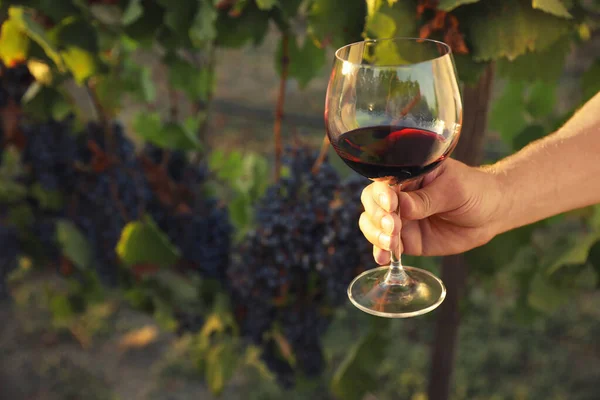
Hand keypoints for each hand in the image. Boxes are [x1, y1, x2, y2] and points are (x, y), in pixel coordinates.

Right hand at [359, 158, 503, 264]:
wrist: (491, 214)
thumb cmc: (474, 191)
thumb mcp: (453, 189)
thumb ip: (427, 199)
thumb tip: (401, 206)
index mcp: (407, 175)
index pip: (383, 182)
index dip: (382, 194)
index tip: (390, 204)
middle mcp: (398, 196)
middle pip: (371, 203)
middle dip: (378, 216)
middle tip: (394, 227)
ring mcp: (400, 219)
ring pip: (372, 225)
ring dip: (376, 235)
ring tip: (392, 244)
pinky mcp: (406, 240)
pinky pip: (386, 246)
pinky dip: (381, 252)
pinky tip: (383, 258)